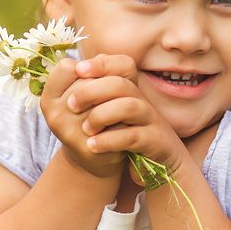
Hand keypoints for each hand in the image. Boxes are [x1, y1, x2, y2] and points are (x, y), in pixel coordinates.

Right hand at [38, 57, 124, 178]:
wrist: (100, 155)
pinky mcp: (86, 145)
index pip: (68, 67)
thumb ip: (100, 66)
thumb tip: (99, 62)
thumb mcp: (94, 86)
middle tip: (113, 97)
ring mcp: (68, 131)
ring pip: (101, 98)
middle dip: (106, 85)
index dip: (88, 69)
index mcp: (48, 97)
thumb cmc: (98, 112)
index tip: (96, 82)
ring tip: (119, 109)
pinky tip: (122, 125)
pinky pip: (112, 119)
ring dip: (117, 100)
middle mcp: (53, 114)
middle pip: (87, 81)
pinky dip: (123, 118)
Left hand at [67, 54, 188, 182]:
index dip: (101, 64)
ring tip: (85, 129)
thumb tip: (72, 71)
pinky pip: (132, 136)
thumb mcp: (114, 114)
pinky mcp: (154, 142)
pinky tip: (92, 145)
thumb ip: (97, 95)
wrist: (159, 165)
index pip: (124, 65)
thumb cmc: (128, 136)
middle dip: (91, 91)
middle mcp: (143, 101)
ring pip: (129, 107)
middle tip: (71, 105)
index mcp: (132, 90)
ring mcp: (151, 120)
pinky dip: (109, 140)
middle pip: (120, 84)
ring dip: (101, 115)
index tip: (79, 70)